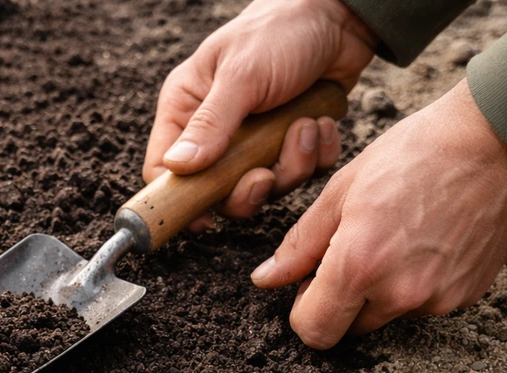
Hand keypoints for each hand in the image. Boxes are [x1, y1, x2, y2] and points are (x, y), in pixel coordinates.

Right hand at [144, 0, 377, 227]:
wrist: (341, 13)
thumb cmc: (281, 29)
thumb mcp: (242, 75)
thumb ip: (210, 123)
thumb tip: (177, 167)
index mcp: (188, 108)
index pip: (164, 168)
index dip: (179, 199)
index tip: (203, 218)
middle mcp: (216, 130)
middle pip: (217, 192)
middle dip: (248, 190)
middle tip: (266, 175)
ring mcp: (254, 140)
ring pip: (263, 187)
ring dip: (290, 166)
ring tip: (305, 128)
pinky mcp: (289, 142)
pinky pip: (301, 173)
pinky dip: (316, 156)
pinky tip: (322, 123)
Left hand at [251, 80, 506, 348]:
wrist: (499, 139)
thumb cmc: (417, 152)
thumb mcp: (341, 190)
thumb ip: (300, 245)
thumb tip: (266, 280)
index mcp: (358, 266)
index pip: (312, 330)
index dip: (304, 310)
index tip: (309, 285)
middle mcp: (398, 293)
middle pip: (348, 329)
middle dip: (341, 302)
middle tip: (352, 253)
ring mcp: (436, 299)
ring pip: (386, 316)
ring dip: (380, 291)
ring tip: (396, 237)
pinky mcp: (466, 297)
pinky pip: (424, 305)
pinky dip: (417, 284)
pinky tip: (426, 241)